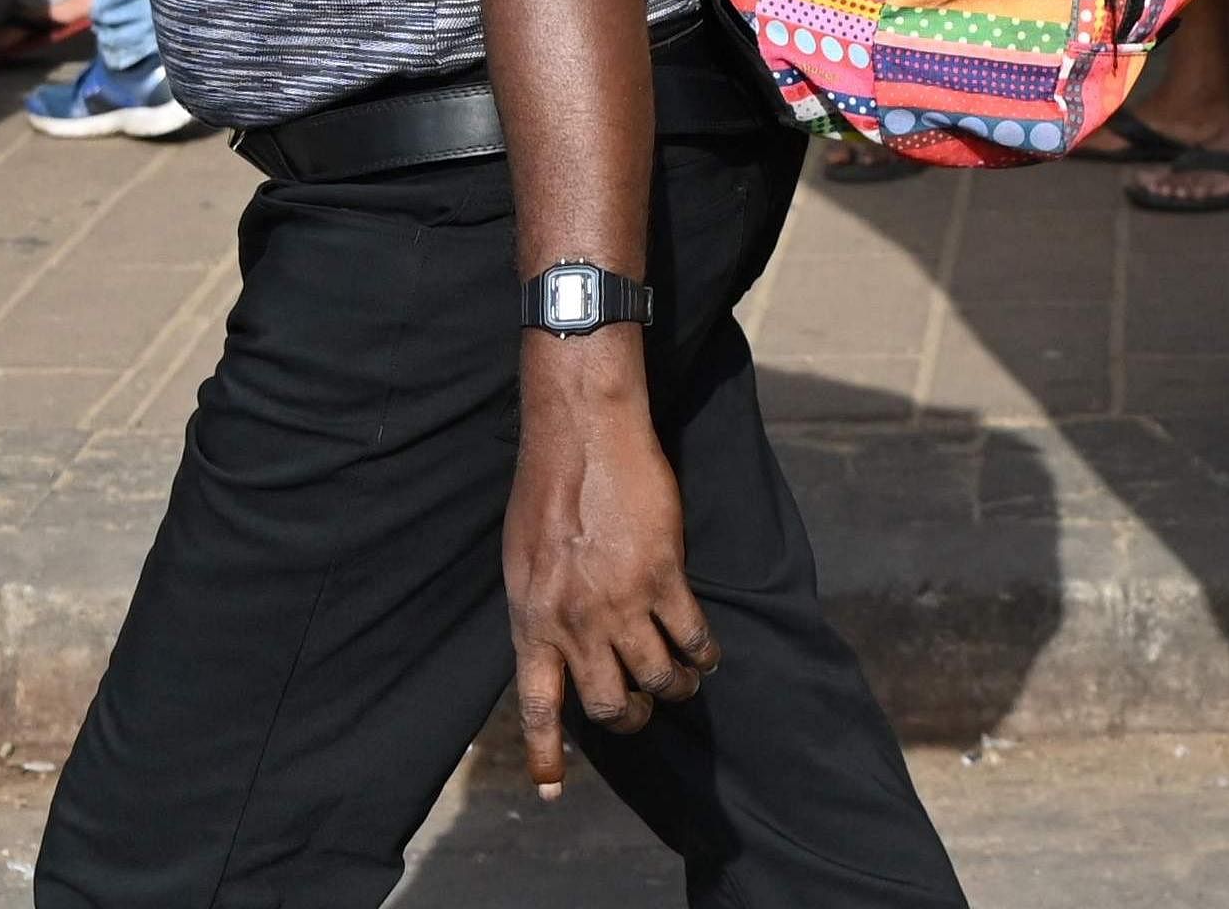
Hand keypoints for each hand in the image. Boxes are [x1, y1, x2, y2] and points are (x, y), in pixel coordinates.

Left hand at [507, 351, 711, 783]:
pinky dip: (703, 654)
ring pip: (658, 679)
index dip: (546, 753)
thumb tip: (554, 651)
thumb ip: (540, 614)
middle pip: (611, 705)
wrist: (583, 438)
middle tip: (642, 707)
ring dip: (674, 688)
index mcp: (532, 622)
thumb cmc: (545, 494)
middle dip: (631, 716)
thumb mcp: (522, 565)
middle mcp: (575, 624)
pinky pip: (692, 638)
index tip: (551, 789)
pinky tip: (706, 652)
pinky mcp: (664, 577)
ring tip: (682, 680)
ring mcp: (622, 603)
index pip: (538, 707)